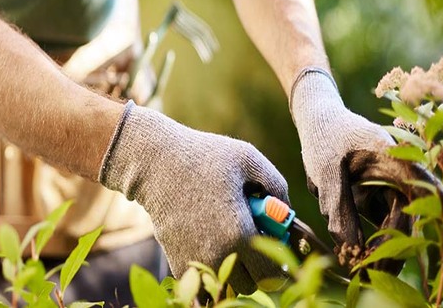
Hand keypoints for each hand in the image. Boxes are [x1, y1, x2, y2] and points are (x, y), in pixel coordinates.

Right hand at [99, 101, 288, 293]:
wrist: (155, 162)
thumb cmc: (203, 155)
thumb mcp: (246, 158)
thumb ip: (276, 183)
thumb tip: (287, 209)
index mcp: (240, 232)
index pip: (272, 274)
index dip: (278, 259)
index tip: (272, 241)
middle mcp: (218, 254)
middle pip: (251, 285)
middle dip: (256, 267)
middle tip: (250, 237)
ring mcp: (196, 260)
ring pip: (226, 286)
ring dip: (234, 270)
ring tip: (229, 238)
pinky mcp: (178, 261)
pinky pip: (204, 282)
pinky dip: (211, 269)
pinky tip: (209, 239)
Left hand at [290, 68, 442, 270]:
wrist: (317, 119)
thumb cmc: (323, 137)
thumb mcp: (325, 171)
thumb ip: (338, 207)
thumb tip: (351, 249)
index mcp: (390, 155)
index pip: (420, 183)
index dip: (429, 208)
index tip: (429, 233)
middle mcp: (397, 171)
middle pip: (408, 212)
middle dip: (394, 245)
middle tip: (372, 270)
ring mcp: (390, 183)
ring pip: (395, 220)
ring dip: (381, 243)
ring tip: (360, 263)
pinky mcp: (379, 192)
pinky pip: (382, 218)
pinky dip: (371, 235)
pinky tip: (354, 248)